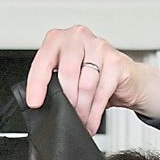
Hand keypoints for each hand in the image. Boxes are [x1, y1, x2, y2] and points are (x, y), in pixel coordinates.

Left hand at [25, 24, 159, 133]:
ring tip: (81, 121)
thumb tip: (39, 106)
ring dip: (82, 110)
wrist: (125, 77)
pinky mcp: (116, 61)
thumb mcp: (68, 76)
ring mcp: (98, 46)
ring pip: (85, 85)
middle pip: (67, 73)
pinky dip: (94, 113)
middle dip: (67, 101)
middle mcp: (77, 37)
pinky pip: (101, 92)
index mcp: (59, 39)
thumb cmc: (93, 76)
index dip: (37, 84)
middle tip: (67, 117)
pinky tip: (91, 122)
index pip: (43, 61)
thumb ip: (53, 83)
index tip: (35, 103)